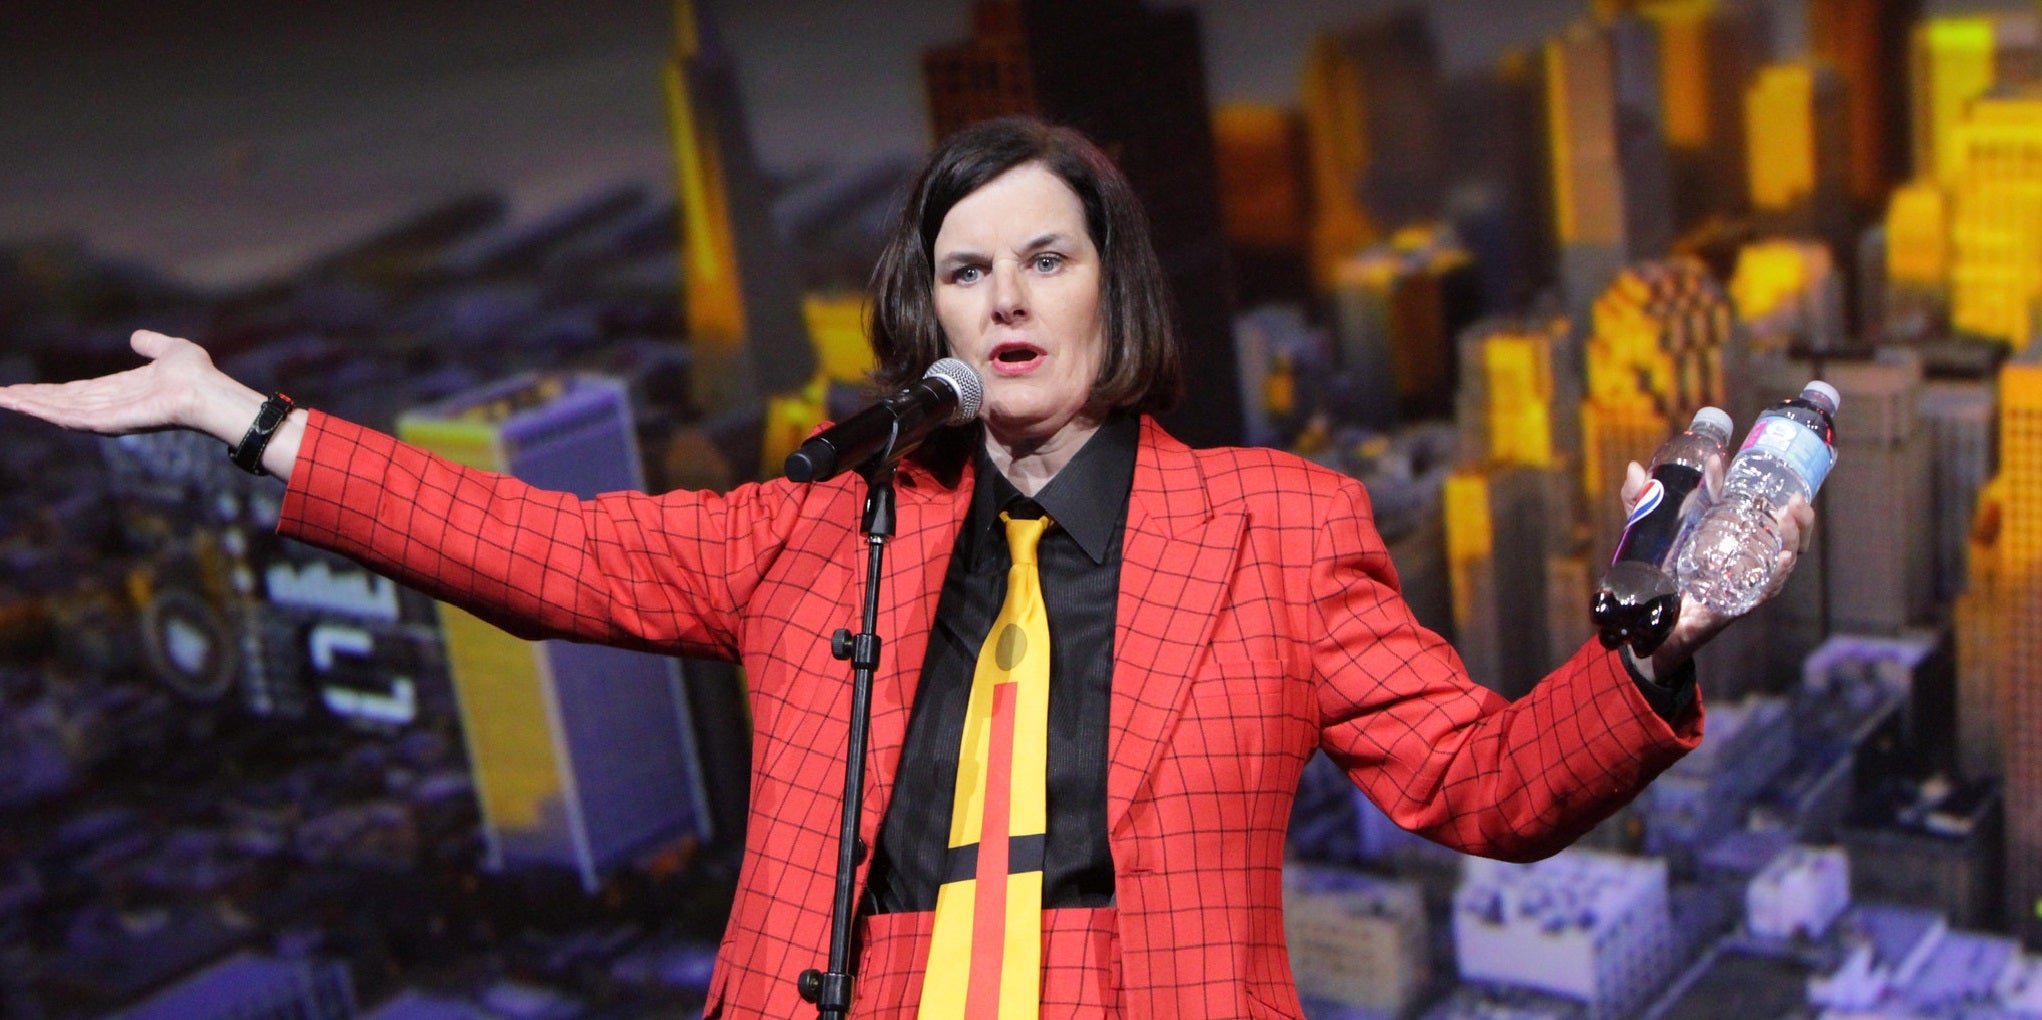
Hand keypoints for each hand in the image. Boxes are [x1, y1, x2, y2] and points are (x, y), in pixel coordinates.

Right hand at [0, 330, 219, 434]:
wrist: (210, 391)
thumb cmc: (198, 375)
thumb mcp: (170, 351)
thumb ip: (152, 345)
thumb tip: (137, 337)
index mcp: (120, 390)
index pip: (76, 393)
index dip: (48, 391)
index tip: (22, 388)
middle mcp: (111, 406)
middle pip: (62, 403)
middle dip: (31, 399)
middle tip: (1, 394)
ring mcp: (110, 416)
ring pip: (60, 411)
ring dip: (31, 404)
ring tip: (3, 398)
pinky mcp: (111, 422)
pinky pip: (72, 418)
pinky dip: (46, 411)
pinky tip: (25, 404)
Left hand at [1616, 458, 1815, 676]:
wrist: (1647, 622)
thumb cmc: (1658, 573)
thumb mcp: (1648, 532)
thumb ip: (1640, 502)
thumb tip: (1635, 468)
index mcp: (1734, 539)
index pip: (1760, 512)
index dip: (1765, 490)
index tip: (1763, 471)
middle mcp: (1747, 559)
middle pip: (1787, 538)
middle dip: (1799, 518)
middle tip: (1795, 499)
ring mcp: (1745, 582)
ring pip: (1784, 560)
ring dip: (1793, 538)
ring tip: (1791, 517)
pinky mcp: (1737, 603)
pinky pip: (1765, 590)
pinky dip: (1777, 574)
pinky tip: (1785, 559)